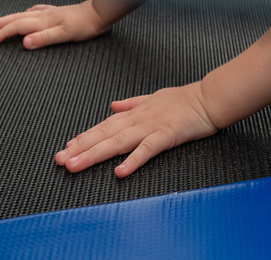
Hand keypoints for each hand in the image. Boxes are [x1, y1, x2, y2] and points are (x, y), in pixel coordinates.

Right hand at [0, 0, 111, 48]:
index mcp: (43, 21)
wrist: (99, 13)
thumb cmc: (84, 26)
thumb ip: (44, 38)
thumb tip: (24, 43)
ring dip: (8, 19)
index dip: (2, 34)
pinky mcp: (56, 12)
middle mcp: (43, 15)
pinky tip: (26, 13)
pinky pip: (35, 11)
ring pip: (23, 14)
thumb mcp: (65, 35)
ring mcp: (49, 12)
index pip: (17, 27)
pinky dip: (25, 13)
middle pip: (16, 19)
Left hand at [55, 82, 217, 177]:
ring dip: (94, 154)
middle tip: (61, 160)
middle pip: (104, 134)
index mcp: (135, 112)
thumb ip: (132, 103)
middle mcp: (138, 119)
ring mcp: (151, 126)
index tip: (67, 148)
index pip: (104, 125)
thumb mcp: (154, 97)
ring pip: (117, 142)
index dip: (85, 137)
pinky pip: (146, 149)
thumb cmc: (184, 100)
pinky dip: (132, 160)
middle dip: (81, 148)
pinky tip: (120, 171)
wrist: (209, 98)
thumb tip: (113, 105)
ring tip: (76, 165)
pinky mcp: (166, 135)